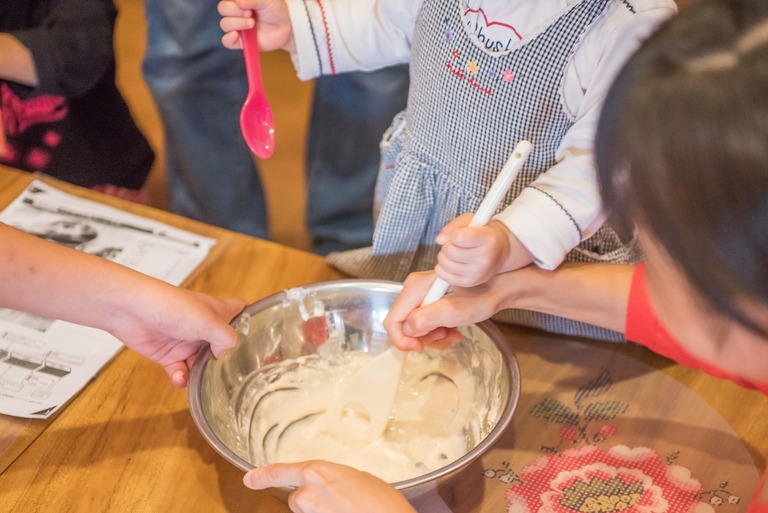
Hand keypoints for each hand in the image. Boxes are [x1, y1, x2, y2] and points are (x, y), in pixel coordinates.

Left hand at [104, 284, 245, 387]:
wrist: (131, 310)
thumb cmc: (171, 306)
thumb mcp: (208, 321)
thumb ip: (226, 338)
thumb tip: (225, 354)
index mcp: (217, 312)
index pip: (240, 311)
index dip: (251, 320)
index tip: (263, 335)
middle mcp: (203, 327)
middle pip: (223, 344)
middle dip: (228, 359)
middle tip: (237, 374)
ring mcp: (186, 341)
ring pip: (203, 363)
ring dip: (203, 375)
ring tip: (204, 382)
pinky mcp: (168, 355)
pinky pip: (181, 372)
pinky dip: (182, 379)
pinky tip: (180, 379)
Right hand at [218, 0, 294, 51]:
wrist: (286, 27)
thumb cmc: (275, 10)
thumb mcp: (266, 0)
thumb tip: (238, 2)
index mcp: (239, 1)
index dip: (233, 2)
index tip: (247, 4)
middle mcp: (235, 13)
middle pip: (223, 9)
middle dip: (235, 11)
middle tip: (250, 14)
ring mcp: (237, 27)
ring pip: (224, 24)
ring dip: (237, 23)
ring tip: (252, 23)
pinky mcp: (240, 41)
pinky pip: (226, 41)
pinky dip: (229, 39)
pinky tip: (236, 35)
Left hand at [243, 461, 415, 512]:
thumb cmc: (381, 501)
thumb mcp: (359, 478)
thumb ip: (337, 480)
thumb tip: (335, 486)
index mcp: (317, 472)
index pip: (281, 472)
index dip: (263, 476)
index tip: (250, 480)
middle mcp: (307, 494)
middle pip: (298, 498)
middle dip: (312, 500)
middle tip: (339, 502)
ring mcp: (310, 512)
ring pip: (308, 511)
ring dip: (321, 510)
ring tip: (346, 510)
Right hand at [383, 271, 507, 350]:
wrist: (497, 287)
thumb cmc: (480, 295)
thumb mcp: (453, 311)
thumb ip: (425, 319)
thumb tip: (407, 330)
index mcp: (415, 288)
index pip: (393, 321)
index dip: (401, 339)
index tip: (419, 348)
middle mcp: (414, 289)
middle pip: (403, 325)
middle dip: (421, 337)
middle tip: (444, 336)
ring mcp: (421, 295)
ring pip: (414, 328)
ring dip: (432, 337)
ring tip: (452, 333)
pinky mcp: (429, 301)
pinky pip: (424, 324)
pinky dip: (437, 332)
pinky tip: (453, 331)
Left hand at [434, 214, 533, 287]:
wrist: (500, 251)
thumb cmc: (483, 233)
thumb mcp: (472, 221)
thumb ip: (454, 227)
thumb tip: (439, 240)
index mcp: (488, 240)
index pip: (458, 237)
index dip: (454, 233)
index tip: (461, 233)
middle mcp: (485, 259)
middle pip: (449, 250)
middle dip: (448, 244)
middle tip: (457, 244)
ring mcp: (477, 273)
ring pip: (444, 263)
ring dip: (444, 256)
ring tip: (455, 252)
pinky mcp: (469, 282)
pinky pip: (442, 275)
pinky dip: (441, 268)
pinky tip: (452, 262)